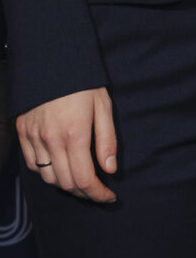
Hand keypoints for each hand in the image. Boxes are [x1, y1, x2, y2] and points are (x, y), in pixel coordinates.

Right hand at [16, 88, 117, 202]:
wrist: (52, 62)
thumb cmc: (83, 82)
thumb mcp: (103, 105)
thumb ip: (107, 139)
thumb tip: (110, 169)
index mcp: (74, 135)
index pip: (84, 178)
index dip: (98, 193)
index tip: (110, 196)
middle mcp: (51, 141)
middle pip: (66, 183)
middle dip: (84, 192)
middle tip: (98, 190)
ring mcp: (34, 139)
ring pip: (48, 178)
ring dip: (66, 185)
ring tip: (82, 180)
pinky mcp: (23, 134)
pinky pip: (33, 165)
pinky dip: (48, 172)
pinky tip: (60, 166)